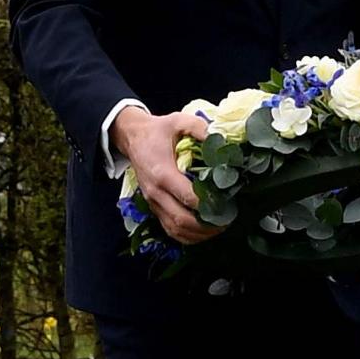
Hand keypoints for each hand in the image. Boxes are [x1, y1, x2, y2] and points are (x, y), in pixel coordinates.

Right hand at [111, 104, 214, 244]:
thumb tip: (220, 140)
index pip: (186, 196)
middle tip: (226, 221)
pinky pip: (169, 229)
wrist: (133, 138)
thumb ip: (199, 128)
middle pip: (181, 219)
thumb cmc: (157, 131)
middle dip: (205, 225)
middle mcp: (156, 192)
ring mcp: (153, 202)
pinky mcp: (153, 207)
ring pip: (175, 229)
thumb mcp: (177, 121)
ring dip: (197, 235)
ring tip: (217, 229)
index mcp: (162, 173)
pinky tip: (201, 234)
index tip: (226, 203)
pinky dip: (186, 237)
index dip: (207, 203)